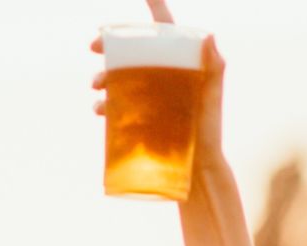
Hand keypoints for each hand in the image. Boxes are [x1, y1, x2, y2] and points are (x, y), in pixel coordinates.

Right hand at [91, 0, 227, 179]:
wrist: (198, 168)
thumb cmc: (209, 130)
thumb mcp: (212, 96)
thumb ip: (213, 67)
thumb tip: (209, 36)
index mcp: (179, 62)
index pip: (164, 28)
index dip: (153, 8)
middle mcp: (161, 75)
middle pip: (132, 50)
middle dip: (109, 45)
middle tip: (93, 47)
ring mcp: (148, 97)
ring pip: (118, 77)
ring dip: (102, 76)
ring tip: (97, 86)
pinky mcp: (137, 119)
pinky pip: (115, 105)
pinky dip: (104, 104)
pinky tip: (100, 109)